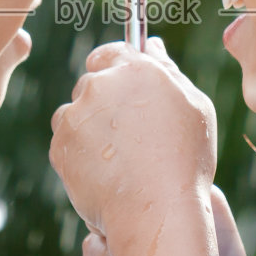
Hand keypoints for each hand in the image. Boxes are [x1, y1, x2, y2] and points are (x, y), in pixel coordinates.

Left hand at [49, 36, 217, 233]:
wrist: (157, 210)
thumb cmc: (185, 160)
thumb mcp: (195, 107)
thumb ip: (168, 70)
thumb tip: (152, 45)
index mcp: (135, 70)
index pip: (109, 52)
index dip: (114, 70)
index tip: (121, 89)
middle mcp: (100, 85)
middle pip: (90, 83)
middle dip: (104, 103)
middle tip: (129, 136)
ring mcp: (76, 116)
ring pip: (74, 114)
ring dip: (88, 128)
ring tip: (119, 159)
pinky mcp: (60, 146)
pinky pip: (65, 143)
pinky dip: (79, 156)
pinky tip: (105, 173)